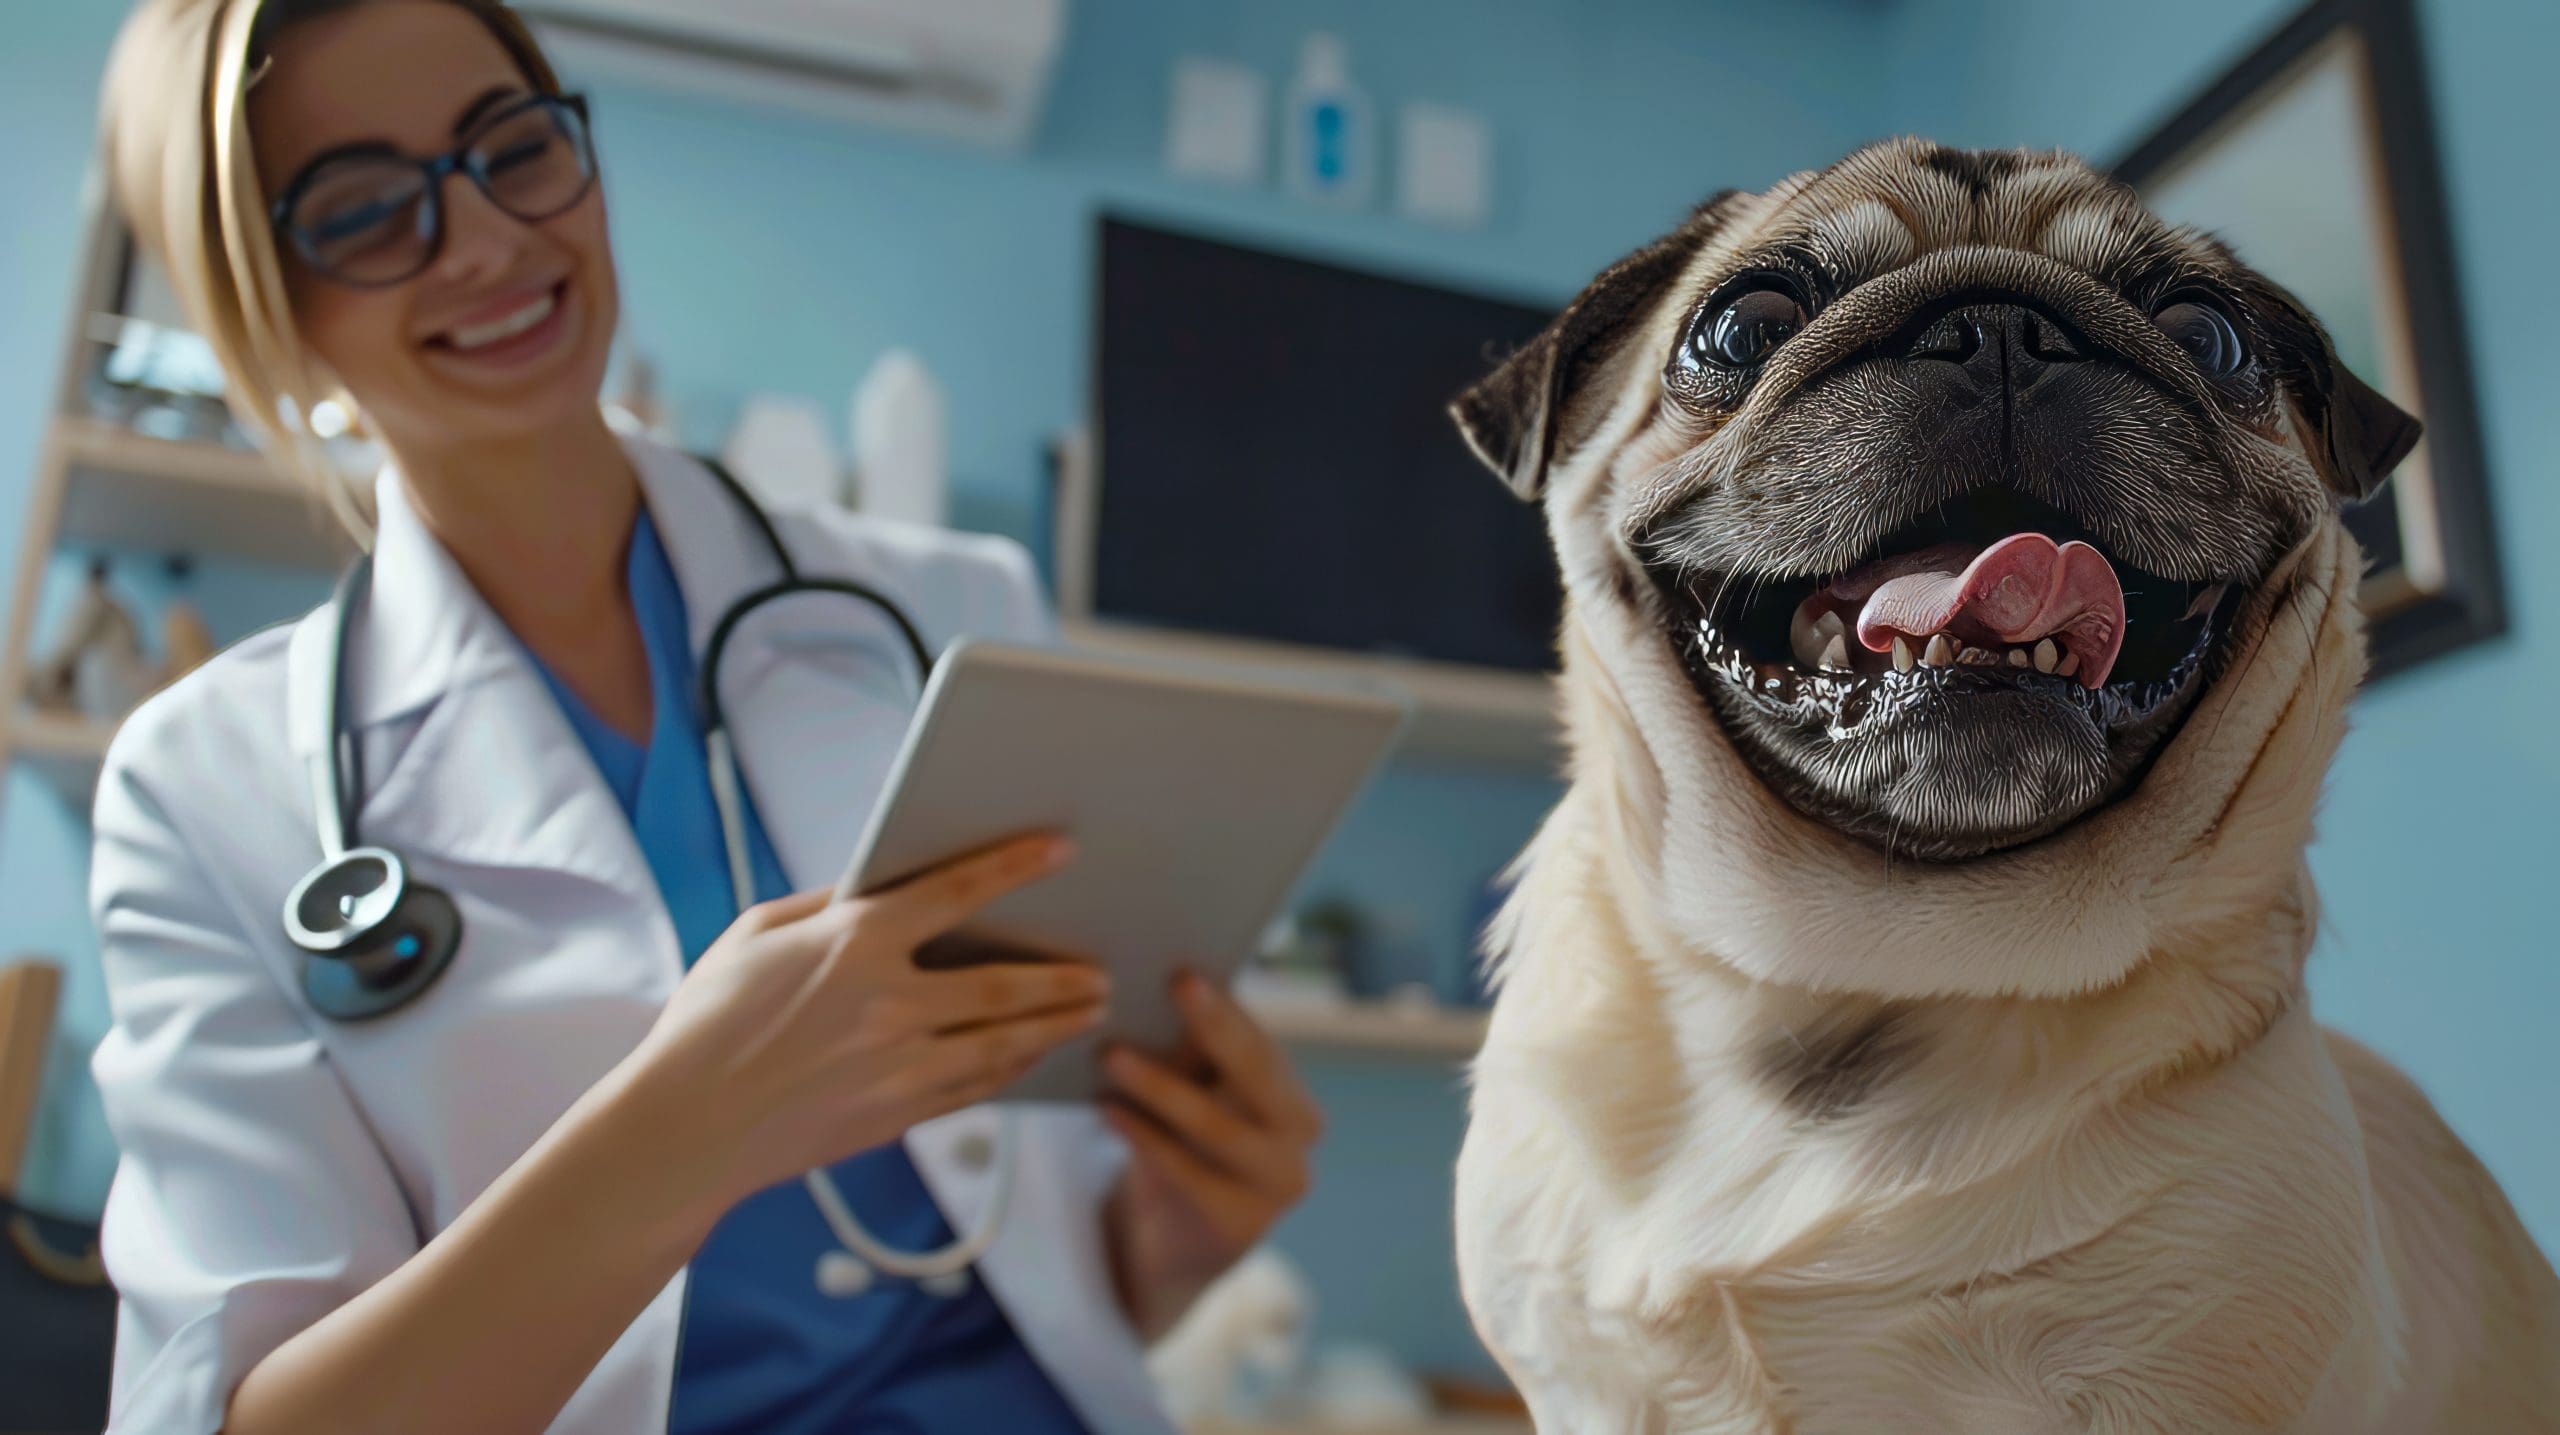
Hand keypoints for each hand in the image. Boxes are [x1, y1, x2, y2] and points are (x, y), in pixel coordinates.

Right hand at [625, 834, 1107, 1216]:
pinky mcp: (895, 1115)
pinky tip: (1033, 1055)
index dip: (1014, 866)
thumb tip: (876, 881)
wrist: (685, 1128)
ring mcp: (897, 1067)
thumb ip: (825, 905)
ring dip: (1056, 1025)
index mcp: (852, 943)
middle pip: (1004, 985)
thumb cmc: (708, 1022)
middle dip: (1063, 976)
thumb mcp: (755, 935)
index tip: (1059, 850)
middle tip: (1104, 968)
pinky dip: (1012, 1068)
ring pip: (1003, 1043)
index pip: (955, 892)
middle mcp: (887, 1003)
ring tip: (1092, 1011)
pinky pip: (974, 1087)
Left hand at [1099, 971, 1322, 1339]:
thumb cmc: (1180, 1146)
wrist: (1175, 1244)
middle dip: (1216, 1027)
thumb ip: (1190, 1054)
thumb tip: (1162, 988)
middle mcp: (1301, 1136)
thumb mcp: (1191, 1096)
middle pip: (1258, 1074)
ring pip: (1219, 1127)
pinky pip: (1188, 1173)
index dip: (1226, 1006)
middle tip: (1176, 986)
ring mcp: (1278, 1184)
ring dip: (1162, 1086)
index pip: (1262, 1040)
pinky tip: (1108, 1109)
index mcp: (1292, 1094)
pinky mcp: (1240, 1225)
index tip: (1184, 971)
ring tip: (1113, 1055)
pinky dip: (1145, 1137)